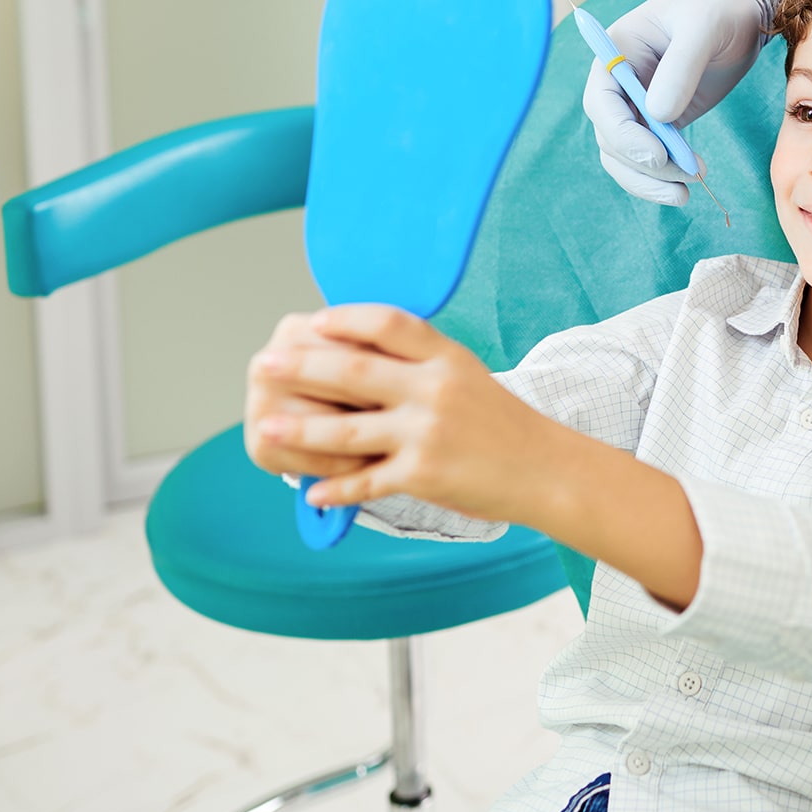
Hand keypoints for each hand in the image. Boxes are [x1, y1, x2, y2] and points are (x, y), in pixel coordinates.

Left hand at [244, 305, 547, 515]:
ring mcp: (428, 432)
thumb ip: (421, 362)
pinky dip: (335, 489)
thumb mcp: (467, 375)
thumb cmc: (502, 423)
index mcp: (446, 357)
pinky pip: (366, 482)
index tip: (312, 322)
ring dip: (300, 430)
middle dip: (302, 367)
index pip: (388, 322)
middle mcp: (436, 388)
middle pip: (354, 370)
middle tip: (265, 365)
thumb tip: (358, 350)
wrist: (546, 469)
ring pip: (347, 429)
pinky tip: (311, 491)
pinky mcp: (424, 474)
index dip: (345, 319)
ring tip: (267, 427)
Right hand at [582, 0, 777, 204]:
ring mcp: (637, 106)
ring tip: (686, 193)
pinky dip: (663, 177)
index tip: (657, 156)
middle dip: (643, 165)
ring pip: (625, 158)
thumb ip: (681, 67)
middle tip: (686, 176)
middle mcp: (618, 84)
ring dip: (651, 181)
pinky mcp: (659, 123)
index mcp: (616, 53)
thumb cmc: (716, 9)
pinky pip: (649, 159)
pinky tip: (688, 185)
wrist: (739, 14)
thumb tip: (659, 115)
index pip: (600, 102)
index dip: (622, 134)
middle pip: (611, 137)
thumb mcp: (702, 27)